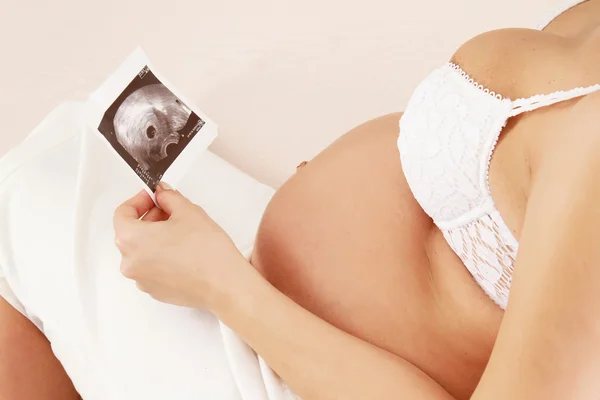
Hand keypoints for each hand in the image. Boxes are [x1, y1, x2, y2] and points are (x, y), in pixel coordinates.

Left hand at [113, 183, 248, 309]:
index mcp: (131, 240)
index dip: (139, 201)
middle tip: (171, 211)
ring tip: (181, 232)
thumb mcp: (188, 211)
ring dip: (155, 238)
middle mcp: (130, 263)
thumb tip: (161, 194)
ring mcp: (142, 280)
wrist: (224, 285)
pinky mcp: (155, 291)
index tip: (154, 197)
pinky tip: (183, 252)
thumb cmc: (206, 251)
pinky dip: (161, 256)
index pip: (122, 214)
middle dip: (149, 218)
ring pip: (142, 251)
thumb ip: (169, 198)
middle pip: (130, 233)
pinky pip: (152, 268)